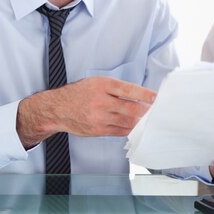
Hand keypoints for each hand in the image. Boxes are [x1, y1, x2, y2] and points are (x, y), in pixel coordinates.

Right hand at [17, 76, 155, 146]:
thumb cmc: (79, 93)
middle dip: (146, 111)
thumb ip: (116, 88)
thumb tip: (139, 95)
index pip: (129, 90)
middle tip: (156, 111)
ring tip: (149, 120)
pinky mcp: (97, 130)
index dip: (145, 95)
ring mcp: (99, 118)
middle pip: (130, 109)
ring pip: (127, 122)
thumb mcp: (96, 82)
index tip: (155, 97)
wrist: (57, 109)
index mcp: (102, 85)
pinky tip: (136, 126)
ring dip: (140, 122)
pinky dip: (130, 129)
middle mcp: (101, 101)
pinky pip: (120, 131)